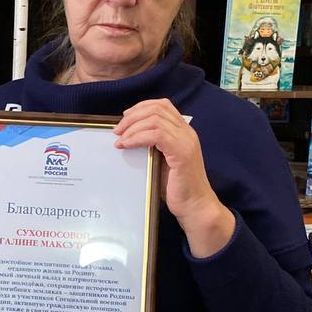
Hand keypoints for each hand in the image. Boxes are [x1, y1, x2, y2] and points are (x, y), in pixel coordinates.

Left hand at [114, 99, 234, 256]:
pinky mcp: (182, 153)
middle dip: (132, 116)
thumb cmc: (176, 188)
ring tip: (120, 139)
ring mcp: (186, 141)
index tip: (124, 118)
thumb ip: (151, 146)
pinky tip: (127, 145)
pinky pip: (156, 135)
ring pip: (155, 119)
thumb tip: (126, 137)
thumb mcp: (160, 161)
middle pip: (157, 108)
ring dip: (132, 127)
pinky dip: (138, 137)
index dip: (141, 107)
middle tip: (117, 130)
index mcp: (183, 131)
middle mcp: (186, 132)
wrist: (194, 206)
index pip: (162, 105)